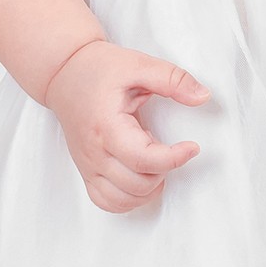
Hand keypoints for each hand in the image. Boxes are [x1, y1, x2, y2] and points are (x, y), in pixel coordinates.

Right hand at [42, 41, 209, 211]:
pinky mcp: (86, 170)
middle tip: (172, 149)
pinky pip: (105, 201)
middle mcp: (95, 151)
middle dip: (164, 170)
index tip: (192, 147)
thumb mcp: (139, 65)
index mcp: (108, 126)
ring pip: (123, 200)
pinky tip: (141, 179)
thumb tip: (202, 96)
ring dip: (149, 188)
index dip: (175, 158)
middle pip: (137, 184)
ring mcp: (88, 164)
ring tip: (157, 163)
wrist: (63, 73)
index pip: (145, 160)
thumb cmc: (98, 68)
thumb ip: (173, 80)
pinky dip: (128, 199)